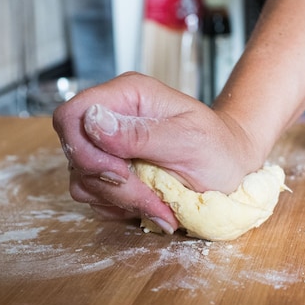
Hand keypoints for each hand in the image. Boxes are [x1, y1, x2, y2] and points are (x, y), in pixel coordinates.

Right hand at [52, 72, 261, 232]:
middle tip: (153, 197)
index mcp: (128, 96)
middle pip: (75, 154)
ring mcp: (110, 148)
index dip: (83, 148)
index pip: (71, 115)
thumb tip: (93, 121)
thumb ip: (140, 133)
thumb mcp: (188, 140)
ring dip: (119, 201)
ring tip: (161, 205)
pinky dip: (122, 209)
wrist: (233, 170)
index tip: (119, 172)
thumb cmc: (220, 149)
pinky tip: (154, 206)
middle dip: (111, 184)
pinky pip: (96, 198)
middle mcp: (112, 118)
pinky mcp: (112, 175)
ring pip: (82, 181)